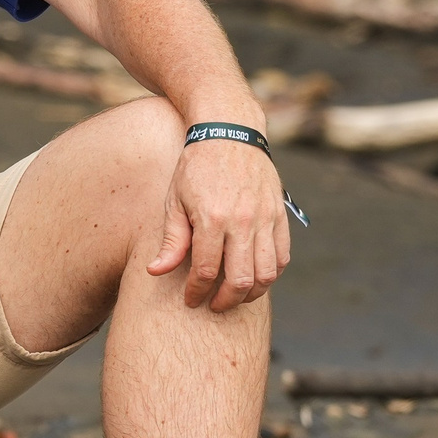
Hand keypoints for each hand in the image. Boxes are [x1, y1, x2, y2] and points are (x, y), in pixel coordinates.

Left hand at [145, 135, 291, 310]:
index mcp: (212, 218)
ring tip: (235, 296)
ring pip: (266, 274)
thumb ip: (171, 240)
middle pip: (241, 281)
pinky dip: (271, 275)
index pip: (206, 272)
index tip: (190, 300)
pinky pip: (282, 257)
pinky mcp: (280, 215)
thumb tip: (156, 272)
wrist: (229, 132)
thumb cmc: (196, 167)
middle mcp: (243, 220)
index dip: (196, 293)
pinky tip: (255, 278)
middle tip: (214, 306)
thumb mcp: (175, 200)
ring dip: (251, 294)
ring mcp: (265, 218)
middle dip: (225, 302)